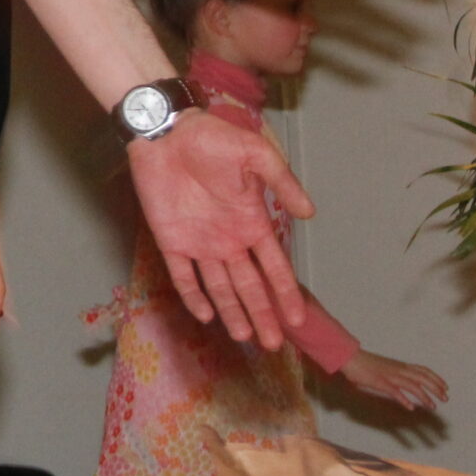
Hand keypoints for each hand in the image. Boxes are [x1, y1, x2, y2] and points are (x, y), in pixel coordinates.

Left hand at [127, 108, 312, 347]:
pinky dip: (193, 295)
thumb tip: (310, 214)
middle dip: (263, 314)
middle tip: (273, 344)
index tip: (298, 319)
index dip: (285, 293)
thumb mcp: (256, 155)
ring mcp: (199, 242)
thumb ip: (282, 183)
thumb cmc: (211, 139)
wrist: (164, 131)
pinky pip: (183, 275)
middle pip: (249, 286)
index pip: (274, 267)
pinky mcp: (170, 240)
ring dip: (232, 311)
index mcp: (252, 222)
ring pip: (219, 286)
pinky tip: (205, 315)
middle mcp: (228, 239)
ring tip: (245, 337)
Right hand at [339, 349, 449, 412]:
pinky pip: (395, 391)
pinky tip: (411, 407)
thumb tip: (403, 380)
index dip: (436, 378)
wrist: (349, 357)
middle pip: (422, 378)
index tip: (445, 387)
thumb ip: (396, 372)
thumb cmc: (365, 363)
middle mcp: (398, 370)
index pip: (423, 370)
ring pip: (413, 386)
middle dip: (436, 388)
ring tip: (433, 406)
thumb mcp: (385, 366)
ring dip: (425, 397)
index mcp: (400, 365)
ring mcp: (390, 376)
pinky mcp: (380, 382)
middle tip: (445, 398)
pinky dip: (404, 399)